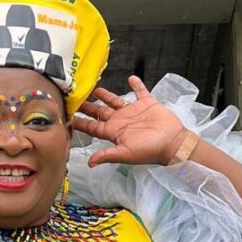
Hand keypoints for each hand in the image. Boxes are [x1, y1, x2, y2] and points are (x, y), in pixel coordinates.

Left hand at [72, 76, 186, 166]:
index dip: (81, 122)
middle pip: (100, 112)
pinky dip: (136, 85)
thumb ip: (107, 155)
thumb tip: (90, 163)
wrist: (173, 143)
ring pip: (115, 101)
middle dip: (88, 107)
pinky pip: (140, 92)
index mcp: (114, 132)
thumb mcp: (126, 153)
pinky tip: (131, 78)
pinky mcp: (147, 104)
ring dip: (106, 95)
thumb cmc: (150, 150)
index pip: (92, 127)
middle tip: (76, 99)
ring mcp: (133, 112)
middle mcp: (121, 121)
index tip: (68, 117)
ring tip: (95, 89)